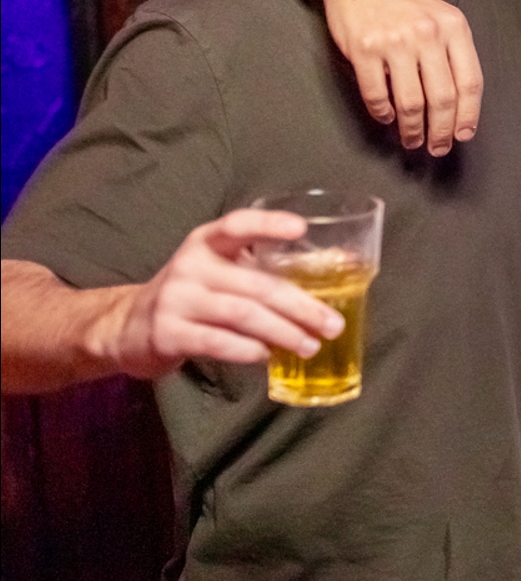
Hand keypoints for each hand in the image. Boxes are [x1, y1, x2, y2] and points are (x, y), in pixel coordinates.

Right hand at [109, 212, 344, 377]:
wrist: (128, 327)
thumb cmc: (192, 296)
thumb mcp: (217, 272)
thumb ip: (259, 271)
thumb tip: (329, 278)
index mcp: (206, 243)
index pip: (237, 224)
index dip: (268, 224)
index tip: (301, 228)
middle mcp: (190, 266)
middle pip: (256, 284)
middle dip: (301, 306)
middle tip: (332, 324)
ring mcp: (176, 299)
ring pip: (242, 314)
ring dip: (283, 332)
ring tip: (310, 345)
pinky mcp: (167, 333)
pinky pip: (218, 341)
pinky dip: (249, 350)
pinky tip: (268, 356)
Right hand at [310, 0, 482, 153]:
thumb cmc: (404, 3)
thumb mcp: (441, 19)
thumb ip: (453, 55)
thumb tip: (460, 106)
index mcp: (453, 28)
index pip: (469, 82)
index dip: (468, 115)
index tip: (463, 135)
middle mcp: (427, 34)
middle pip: (442, 98)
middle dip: (441, 131)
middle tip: (437, 147)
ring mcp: (394, 42)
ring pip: (410, 102)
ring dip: (412, 129)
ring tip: (412, 139)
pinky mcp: (364, 49)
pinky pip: (377, 95)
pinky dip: (383, 113)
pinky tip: (387, 118)